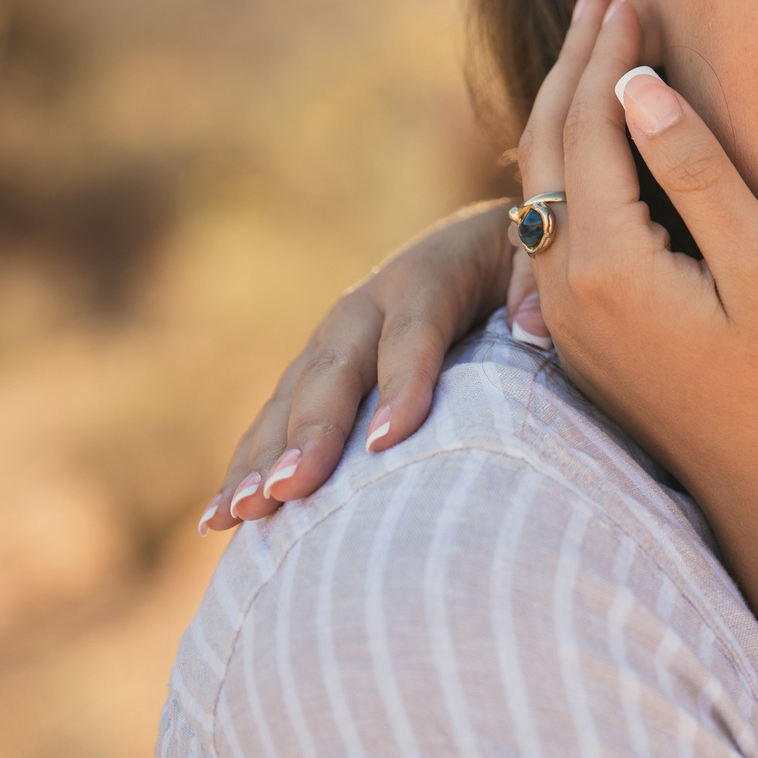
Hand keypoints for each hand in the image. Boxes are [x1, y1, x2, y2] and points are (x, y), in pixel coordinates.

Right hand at [202, 198, 518, 532]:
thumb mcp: (536, 255)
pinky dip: (246, 464)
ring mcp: (330, 340)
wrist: (471, 240)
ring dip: (262, 457)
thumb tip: (534, 327)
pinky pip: (273, 418)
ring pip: (290, 399)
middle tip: (290, 490)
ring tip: (242, 513)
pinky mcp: (313, 369)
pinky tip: (222, 516)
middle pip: (336, 372)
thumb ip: (535, 286)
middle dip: (312, 433)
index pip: (413, 334)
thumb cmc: (514, 261)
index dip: (401, 385)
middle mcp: (365, 306)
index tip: (386, 442)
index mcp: (426, 276)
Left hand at [520, 0, 757, 534]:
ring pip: (540, 184)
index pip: (592, 125)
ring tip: (599, 41)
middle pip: (548, 146)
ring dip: (569, 105)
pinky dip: (571, 157)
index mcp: (608, 266)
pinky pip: (551, 221)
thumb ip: (700, 175)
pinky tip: (598, 135)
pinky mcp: (581, 334)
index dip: (610, 51)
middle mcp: (564, 290)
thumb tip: (642, 87)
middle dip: (577, 62)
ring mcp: (564, 317)